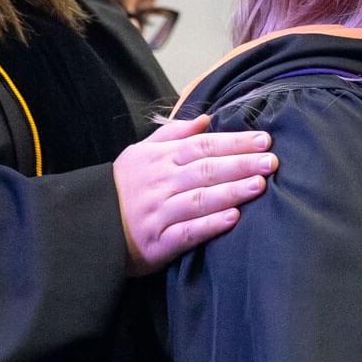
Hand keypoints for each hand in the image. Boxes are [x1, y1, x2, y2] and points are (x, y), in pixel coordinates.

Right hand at [113, 115, 274, 274]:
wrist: (90, 226)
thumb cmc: (122, 188)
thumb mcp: (139, 153)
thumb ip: (172, 135)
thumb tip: (206, 118)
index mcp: (158, 159)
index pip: (202, 146)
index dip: (233, 142)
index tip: (263, 140)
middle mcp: (159, 183)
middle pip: (205, 170)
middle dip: (241, 164)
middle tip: (271, 161)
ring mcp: (158, 213)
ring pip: (199, 199)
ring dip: (231, 192)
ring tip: (259, 186)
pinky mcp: (157, 243)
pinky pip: (187, 233)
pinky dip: (210, 225)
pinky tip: (233, 219)